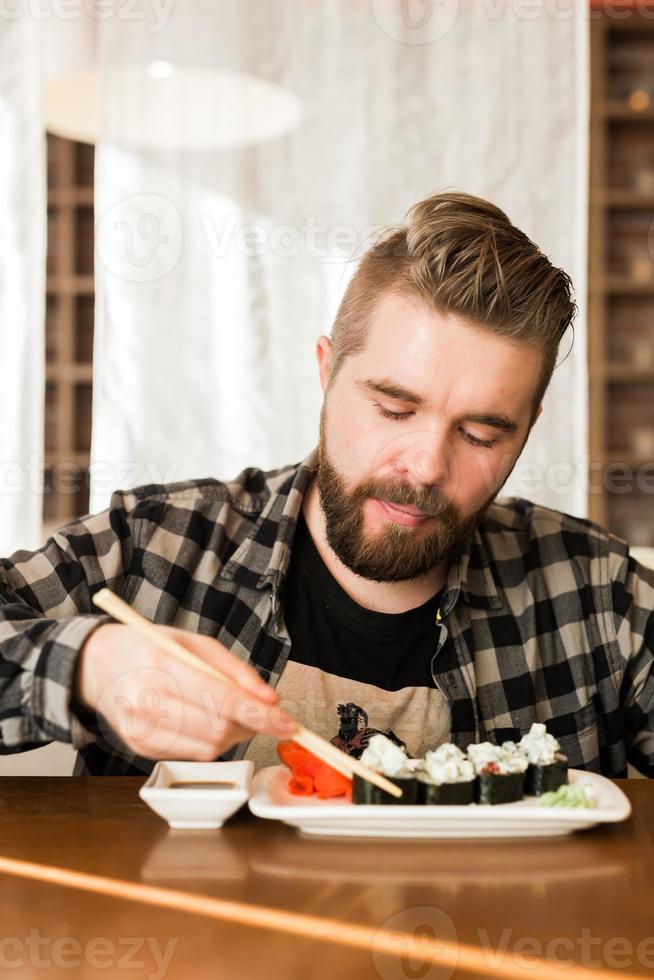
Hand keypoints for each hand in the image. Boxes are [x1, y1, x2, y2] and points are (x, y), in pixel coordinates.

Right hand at [73, 623, 295, 759]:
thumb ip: (235, 670)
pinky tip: (203, 721)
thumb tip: (271, 700)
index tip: (288, 723)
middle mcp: (146, 699)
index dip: (260, 715)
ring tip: (229, 713)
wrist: (98, 665)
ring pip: (209, 748)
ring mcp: (139, 728)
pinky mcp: (139, 748)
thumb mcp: (194, 642)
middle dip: (251, 725)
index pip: (221, 699)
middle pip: (218, 729)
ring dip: (233, 735)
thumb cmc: (152, 648)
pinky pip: (192, 754)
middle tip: (262, 713)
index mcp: (161, 662)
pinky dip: (210, 741)